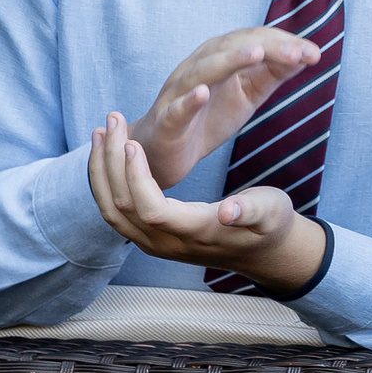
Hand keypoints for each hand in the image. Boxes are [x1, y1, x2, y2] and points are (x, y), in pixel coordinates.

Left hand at [87, 114, 327, 291]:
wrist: (263, 251)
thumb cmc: (270, 223)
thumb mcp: (271, 211)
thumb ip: (250, 211)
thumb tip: (228, 211)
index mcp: (195, 232)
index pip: (150, 209)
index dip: (136, 178)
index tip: (134, 143)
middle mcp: (166, 242)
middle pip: (121, 207)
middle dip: (110, 162)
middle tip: (111, 121)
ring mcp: (154, 243)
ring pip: (112, 210)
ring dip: (101, 170)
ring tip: (101, 133)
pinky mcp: (150, 236)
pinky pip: (116, 212)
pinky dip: (106, 182)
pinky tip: (108, 156)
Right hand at [125, 26, 321, 189]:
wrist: (163, 153)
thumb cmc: (207, 117)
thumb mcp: (248, 94)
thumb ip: (273, 74)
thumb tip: (306, 54)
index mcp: (219, 59)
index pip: (253, 40)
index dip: (283, 43)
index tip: (315, 53)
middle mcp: (198, 68)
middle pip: (231, 48)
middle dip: (267, 47)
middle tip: (298, 52)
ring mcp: (179, 93)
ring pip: (203, 70)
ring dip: (229, 60)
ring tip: (256, 54)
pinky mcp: (167, 121)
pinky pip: (176, 108)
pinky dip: (188, 99)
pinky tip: (202, 93)